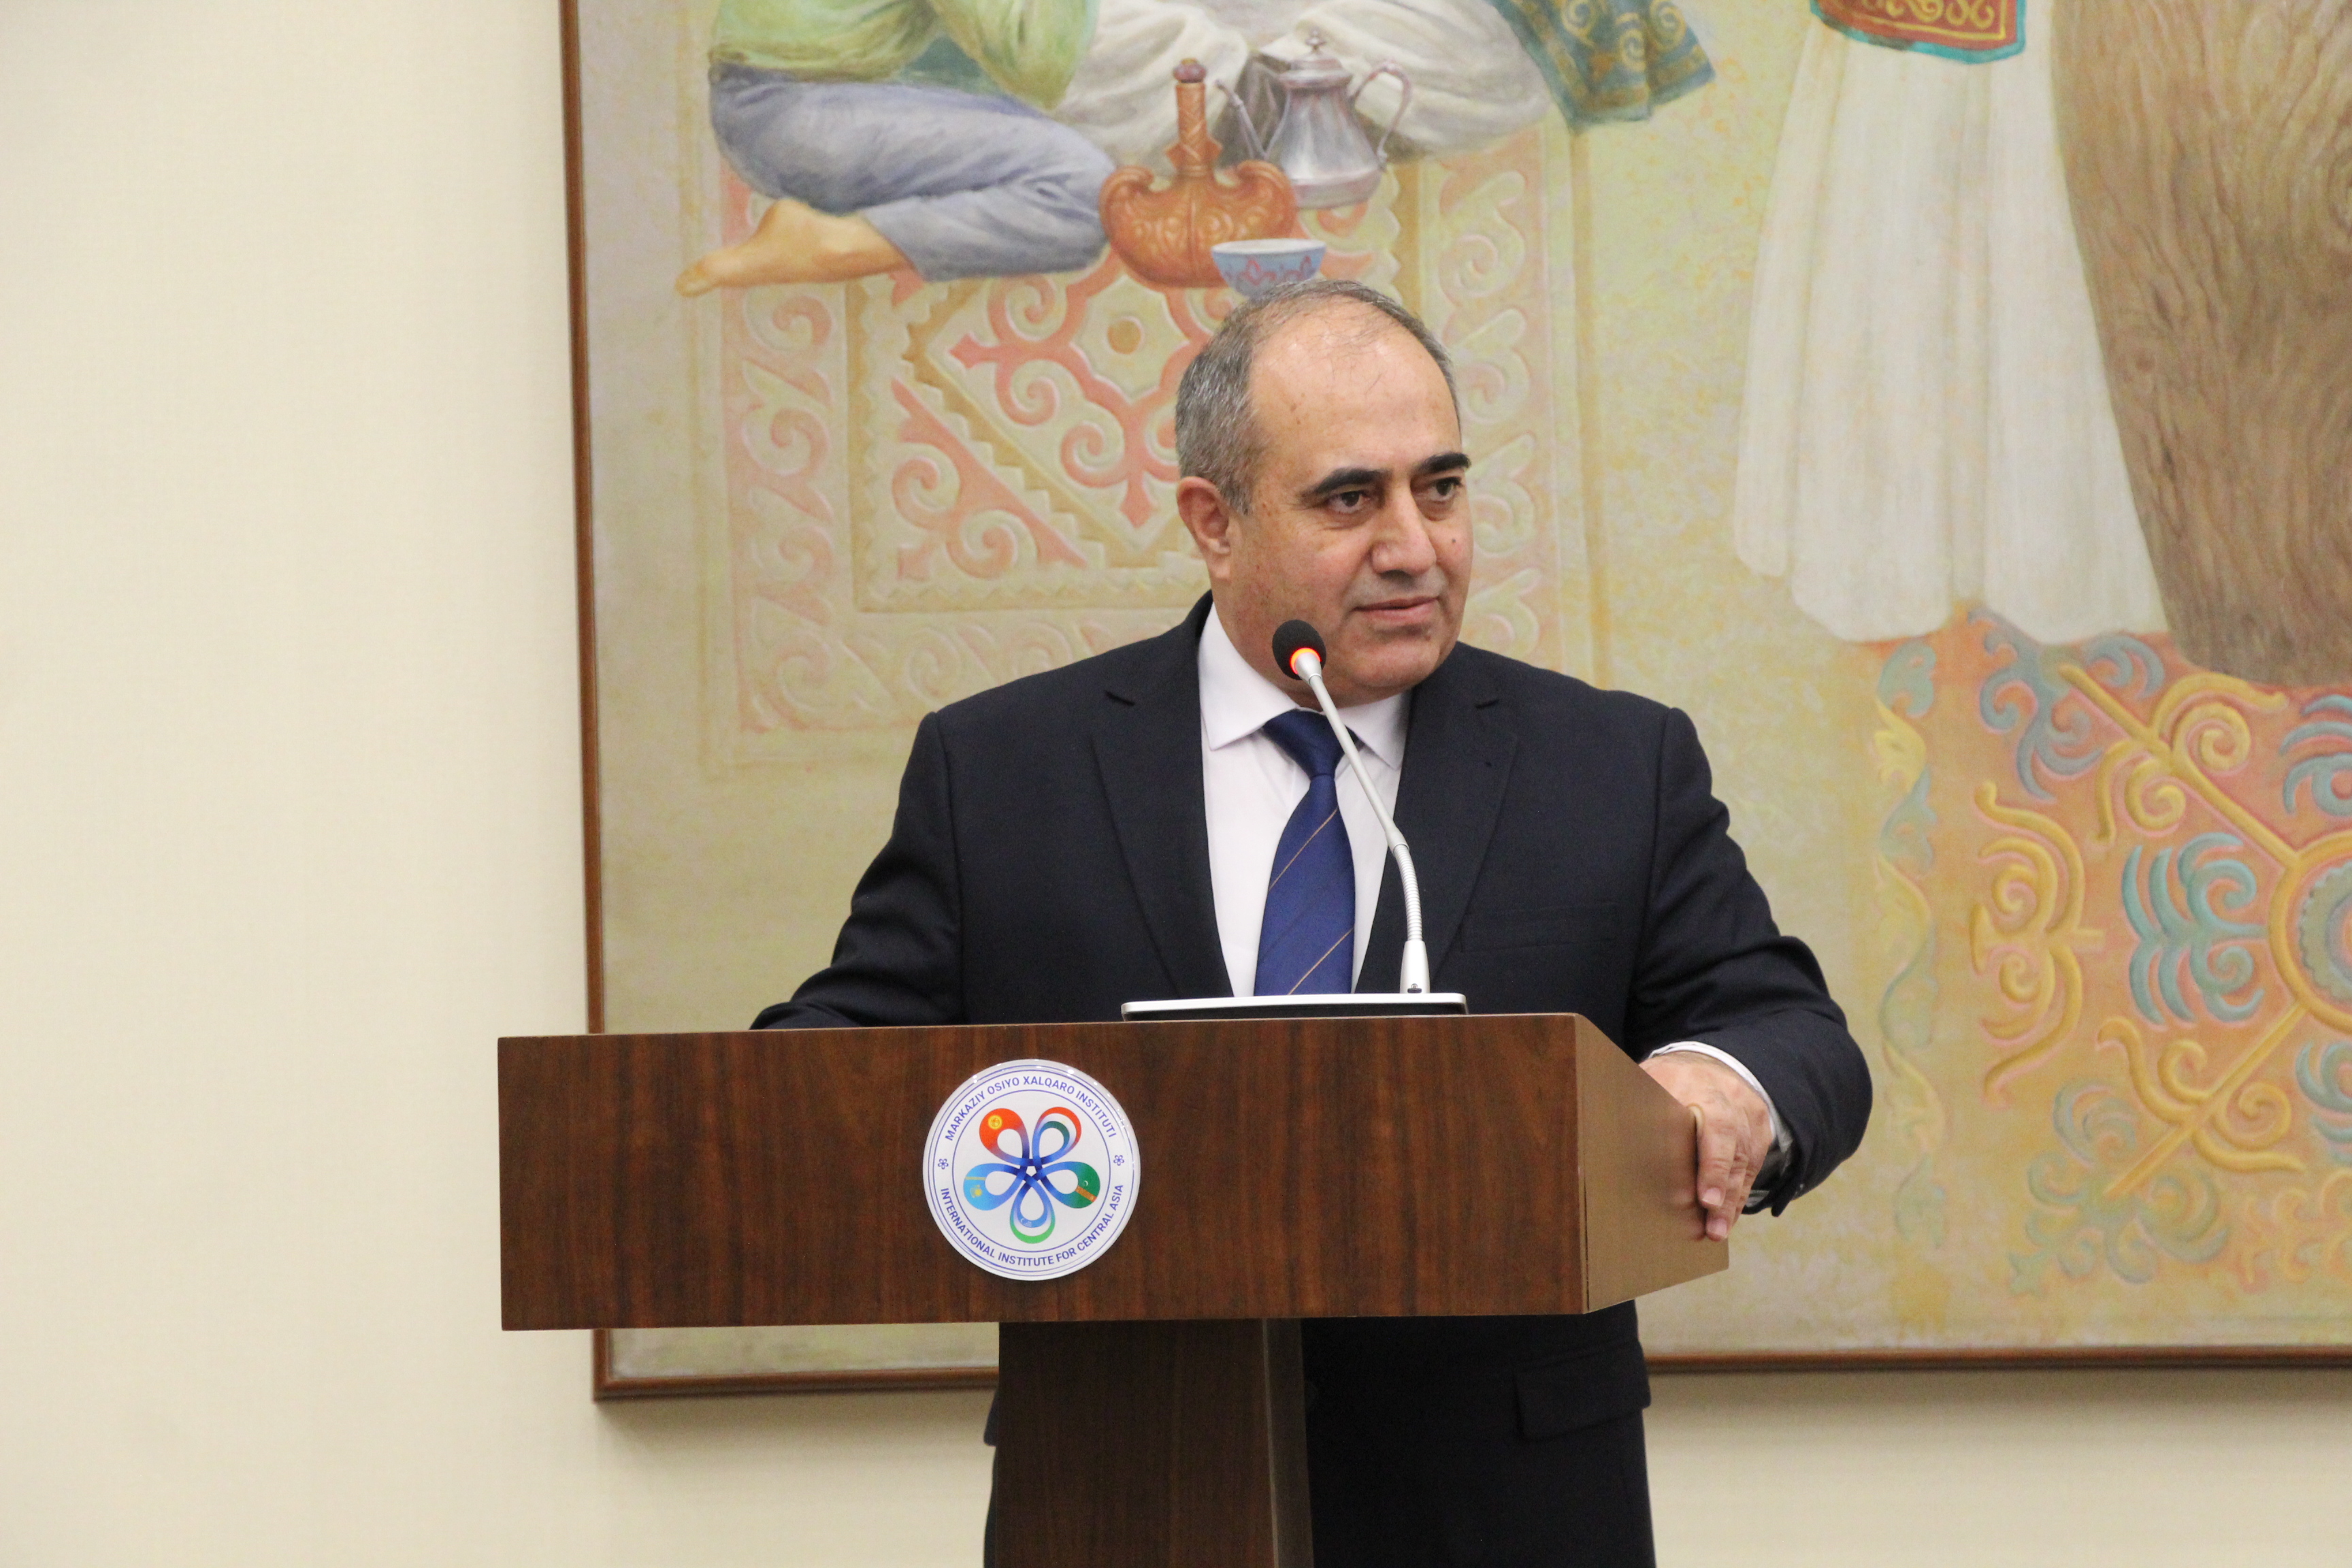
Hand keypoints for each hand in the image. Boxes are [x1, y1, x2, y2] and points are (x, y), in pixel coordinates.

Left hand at [1641, 1053, 1773, 1241]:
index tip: (1705, 1198)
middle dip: (1722, 1191)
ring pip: (1745, 1163)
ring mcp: (1749, 1115)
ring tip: (1717, 1232)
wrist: (1707, 1063)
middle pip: (1732, 1150)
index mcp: (1695, 1084)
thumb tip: (1603, 1139)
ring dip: (1732, 1202)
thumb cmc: (1665, 1080)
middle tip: (1713, 1227)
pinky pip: (1753, 1167)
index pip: (1712, 1126)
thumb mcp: (1646, 1082)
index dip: (1712, 1165)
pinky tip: (1727, 1217)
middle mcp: (1729, 1099)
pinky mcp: (1760, 1130)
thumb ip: (1634, 1107)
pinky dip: (1739, 1194)